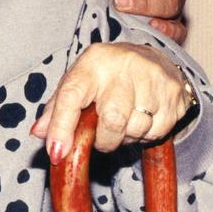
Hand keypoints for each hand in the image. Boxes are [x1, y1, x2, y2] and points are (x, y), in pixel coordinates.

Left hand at [30, 42, 192, 162]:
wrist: (150, 58)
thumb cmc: (104, 75)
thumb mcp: (77, 82)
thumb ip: (57, 108)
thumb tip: (39, 133)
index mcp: (91, 62)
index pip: (71, 96)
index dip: (61, 128)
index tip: (56, 153)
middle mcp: (122, 67)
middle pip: (112, 120)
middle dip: (104, 140)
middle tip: (101, 138)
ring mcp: (152, 79)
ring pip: (135, 129)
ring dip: (125, 138)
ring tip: (122, 124)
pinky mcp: (174, 94)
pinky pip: (156, 132)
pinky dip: (145, 135)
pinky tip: (141, 119)